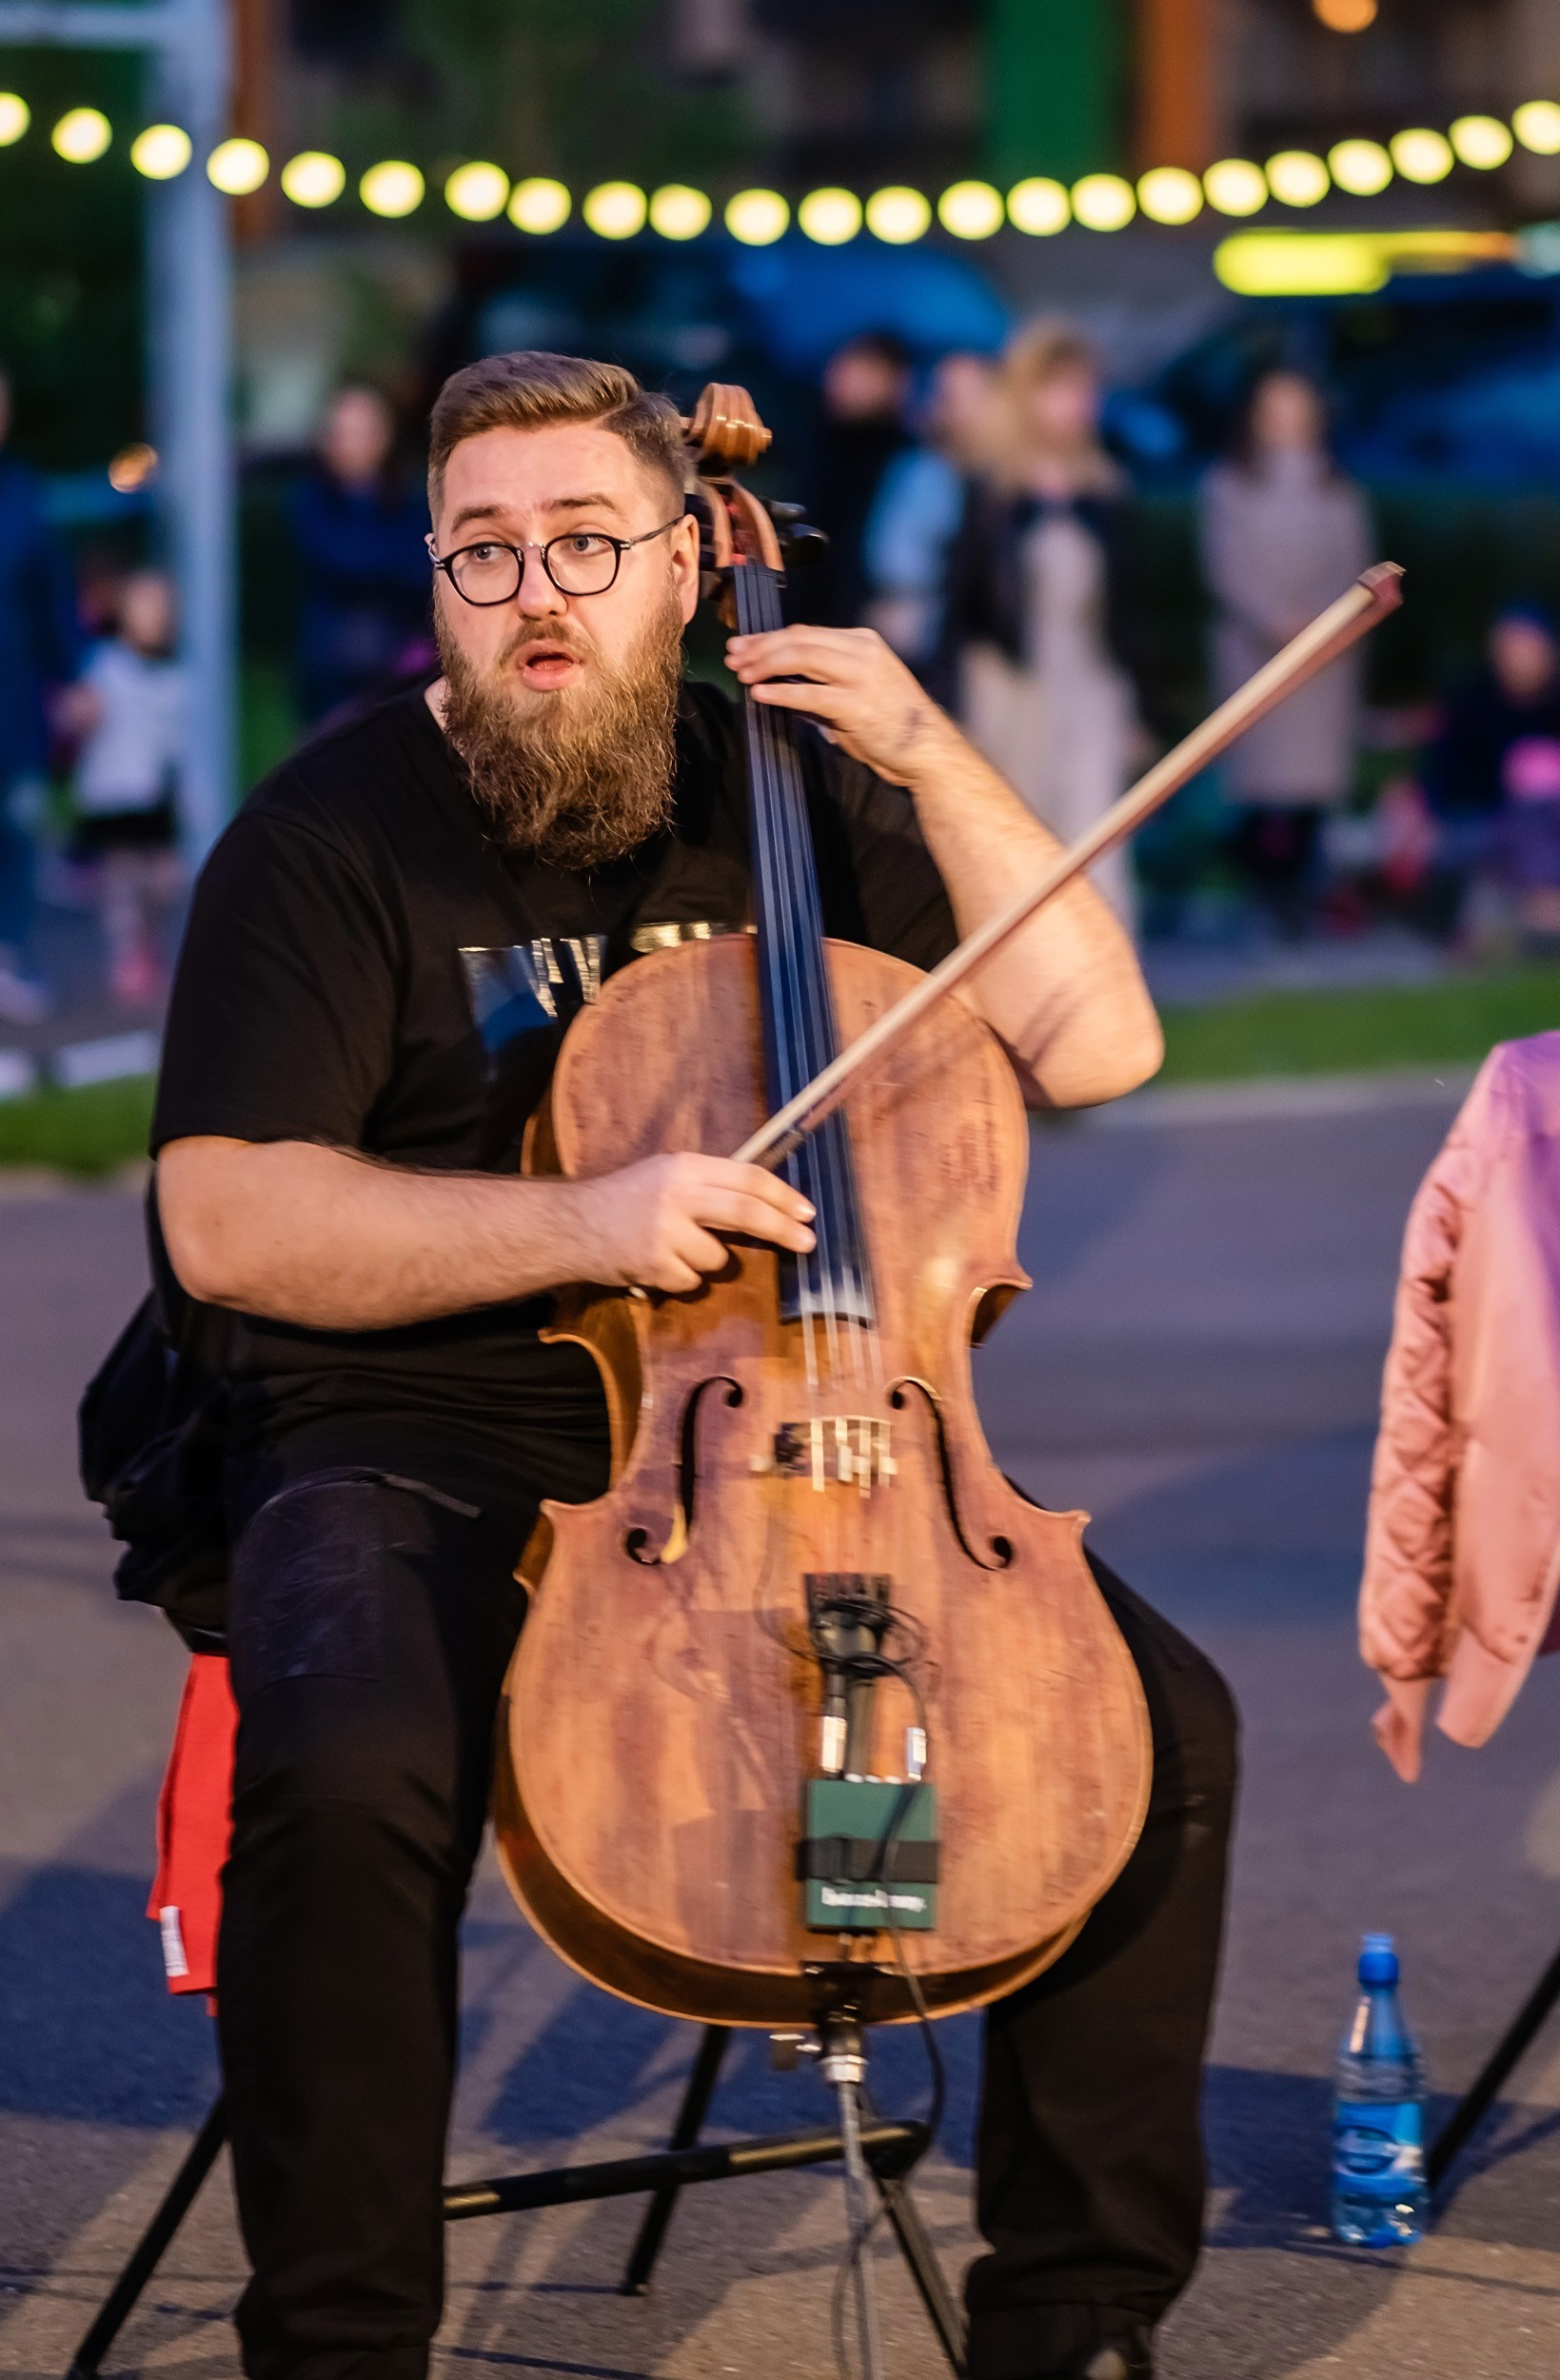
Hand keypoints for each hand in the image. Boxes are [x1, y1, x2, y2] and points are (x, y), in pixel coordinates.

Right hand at [579, 1150, 814, 1294]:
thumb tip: (764, 1202)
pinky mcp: (655, 1264)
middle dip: (783, 1229)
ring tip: (675, 1250)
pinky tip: (656, 1265)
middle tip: (808, 1243)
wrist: (570, 1226)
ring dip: (708, 1262)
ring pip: (718, 1259)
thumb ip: (708, 1185)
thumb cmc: (624, 1200)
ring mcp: (665, 1231)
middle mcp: (677, 1194)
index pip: (747, 1176)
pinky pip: (692, 1282)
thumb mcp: (666, 1175)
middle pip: (746, 1212)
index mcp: (685, 1166)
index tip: (806, 1211)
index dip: (781, 1195)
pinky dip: (682, 1280)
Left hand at [725, 623, 954, 787]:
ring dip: (766, 665)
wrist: (927, 749)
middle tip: (734, 657)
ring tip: (742, 675)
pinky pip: (810, 694)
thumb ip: (825, 678)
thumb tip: (782, 676)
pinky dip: (781, 694)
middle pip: (799, 639)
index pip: (806, 632)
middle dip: (761, 647)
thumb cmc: (891, 723)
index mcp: (862, 641)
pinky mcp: (857, 704)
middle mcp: (862, 651)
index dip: (770, 638)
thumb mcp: (859, 687)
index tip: (744, 647)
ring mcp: (861, 675)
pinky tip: (760, 695)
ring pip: (801, 657)